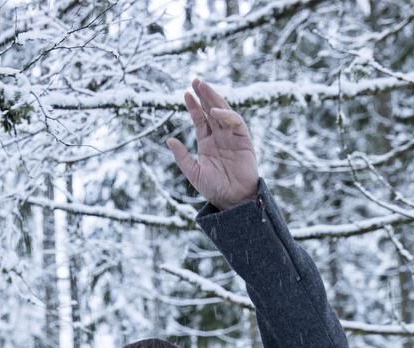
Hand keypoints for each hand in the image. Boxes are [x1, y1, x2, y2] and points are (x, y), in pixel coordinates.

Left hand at [166, 79, 258, 209]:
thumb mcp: (194, 172)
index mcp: (207, 143)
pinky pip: (235, 123)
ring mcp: (232, 137)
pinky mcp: (244, 140)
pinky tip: (214, 111)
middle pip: (211, 111)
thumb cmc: (215, 189)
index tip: (185, 94)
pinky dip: (226, 115)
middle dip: (204, 95)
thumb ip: (182, 157)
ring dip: (214, 99)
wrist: (233, 200)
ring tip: (204, 87)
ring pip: (223, 112)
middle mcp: (219, 137)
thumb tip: (169, 140)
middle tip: (196, 80)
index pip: (199, 120)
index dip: (193, 107)